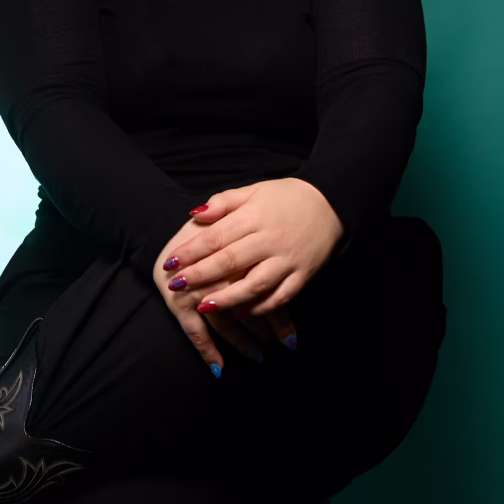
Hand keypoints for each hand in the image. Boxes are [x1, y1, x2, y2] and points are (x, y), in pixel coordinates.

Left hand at [155, 178, 344, 367]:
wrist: (332, 202)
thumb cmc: (286, 197)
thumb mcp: (254, 190)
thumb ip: (224, 202)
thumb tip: (195, 215)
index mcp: (255, 216)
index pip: (216, 236)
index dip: (191, 251)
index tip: (170, 262)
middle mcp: (270, 239)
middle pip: (230, 261)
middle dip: (200, 276)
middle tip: (176, 286)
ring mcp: (288, 259)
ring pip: (255, 284)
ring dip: (228, 298)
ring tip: (204, 306)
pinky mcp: (303, 274)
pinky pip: (281, 296)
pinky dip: (260, 307)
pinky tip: (241, 313)